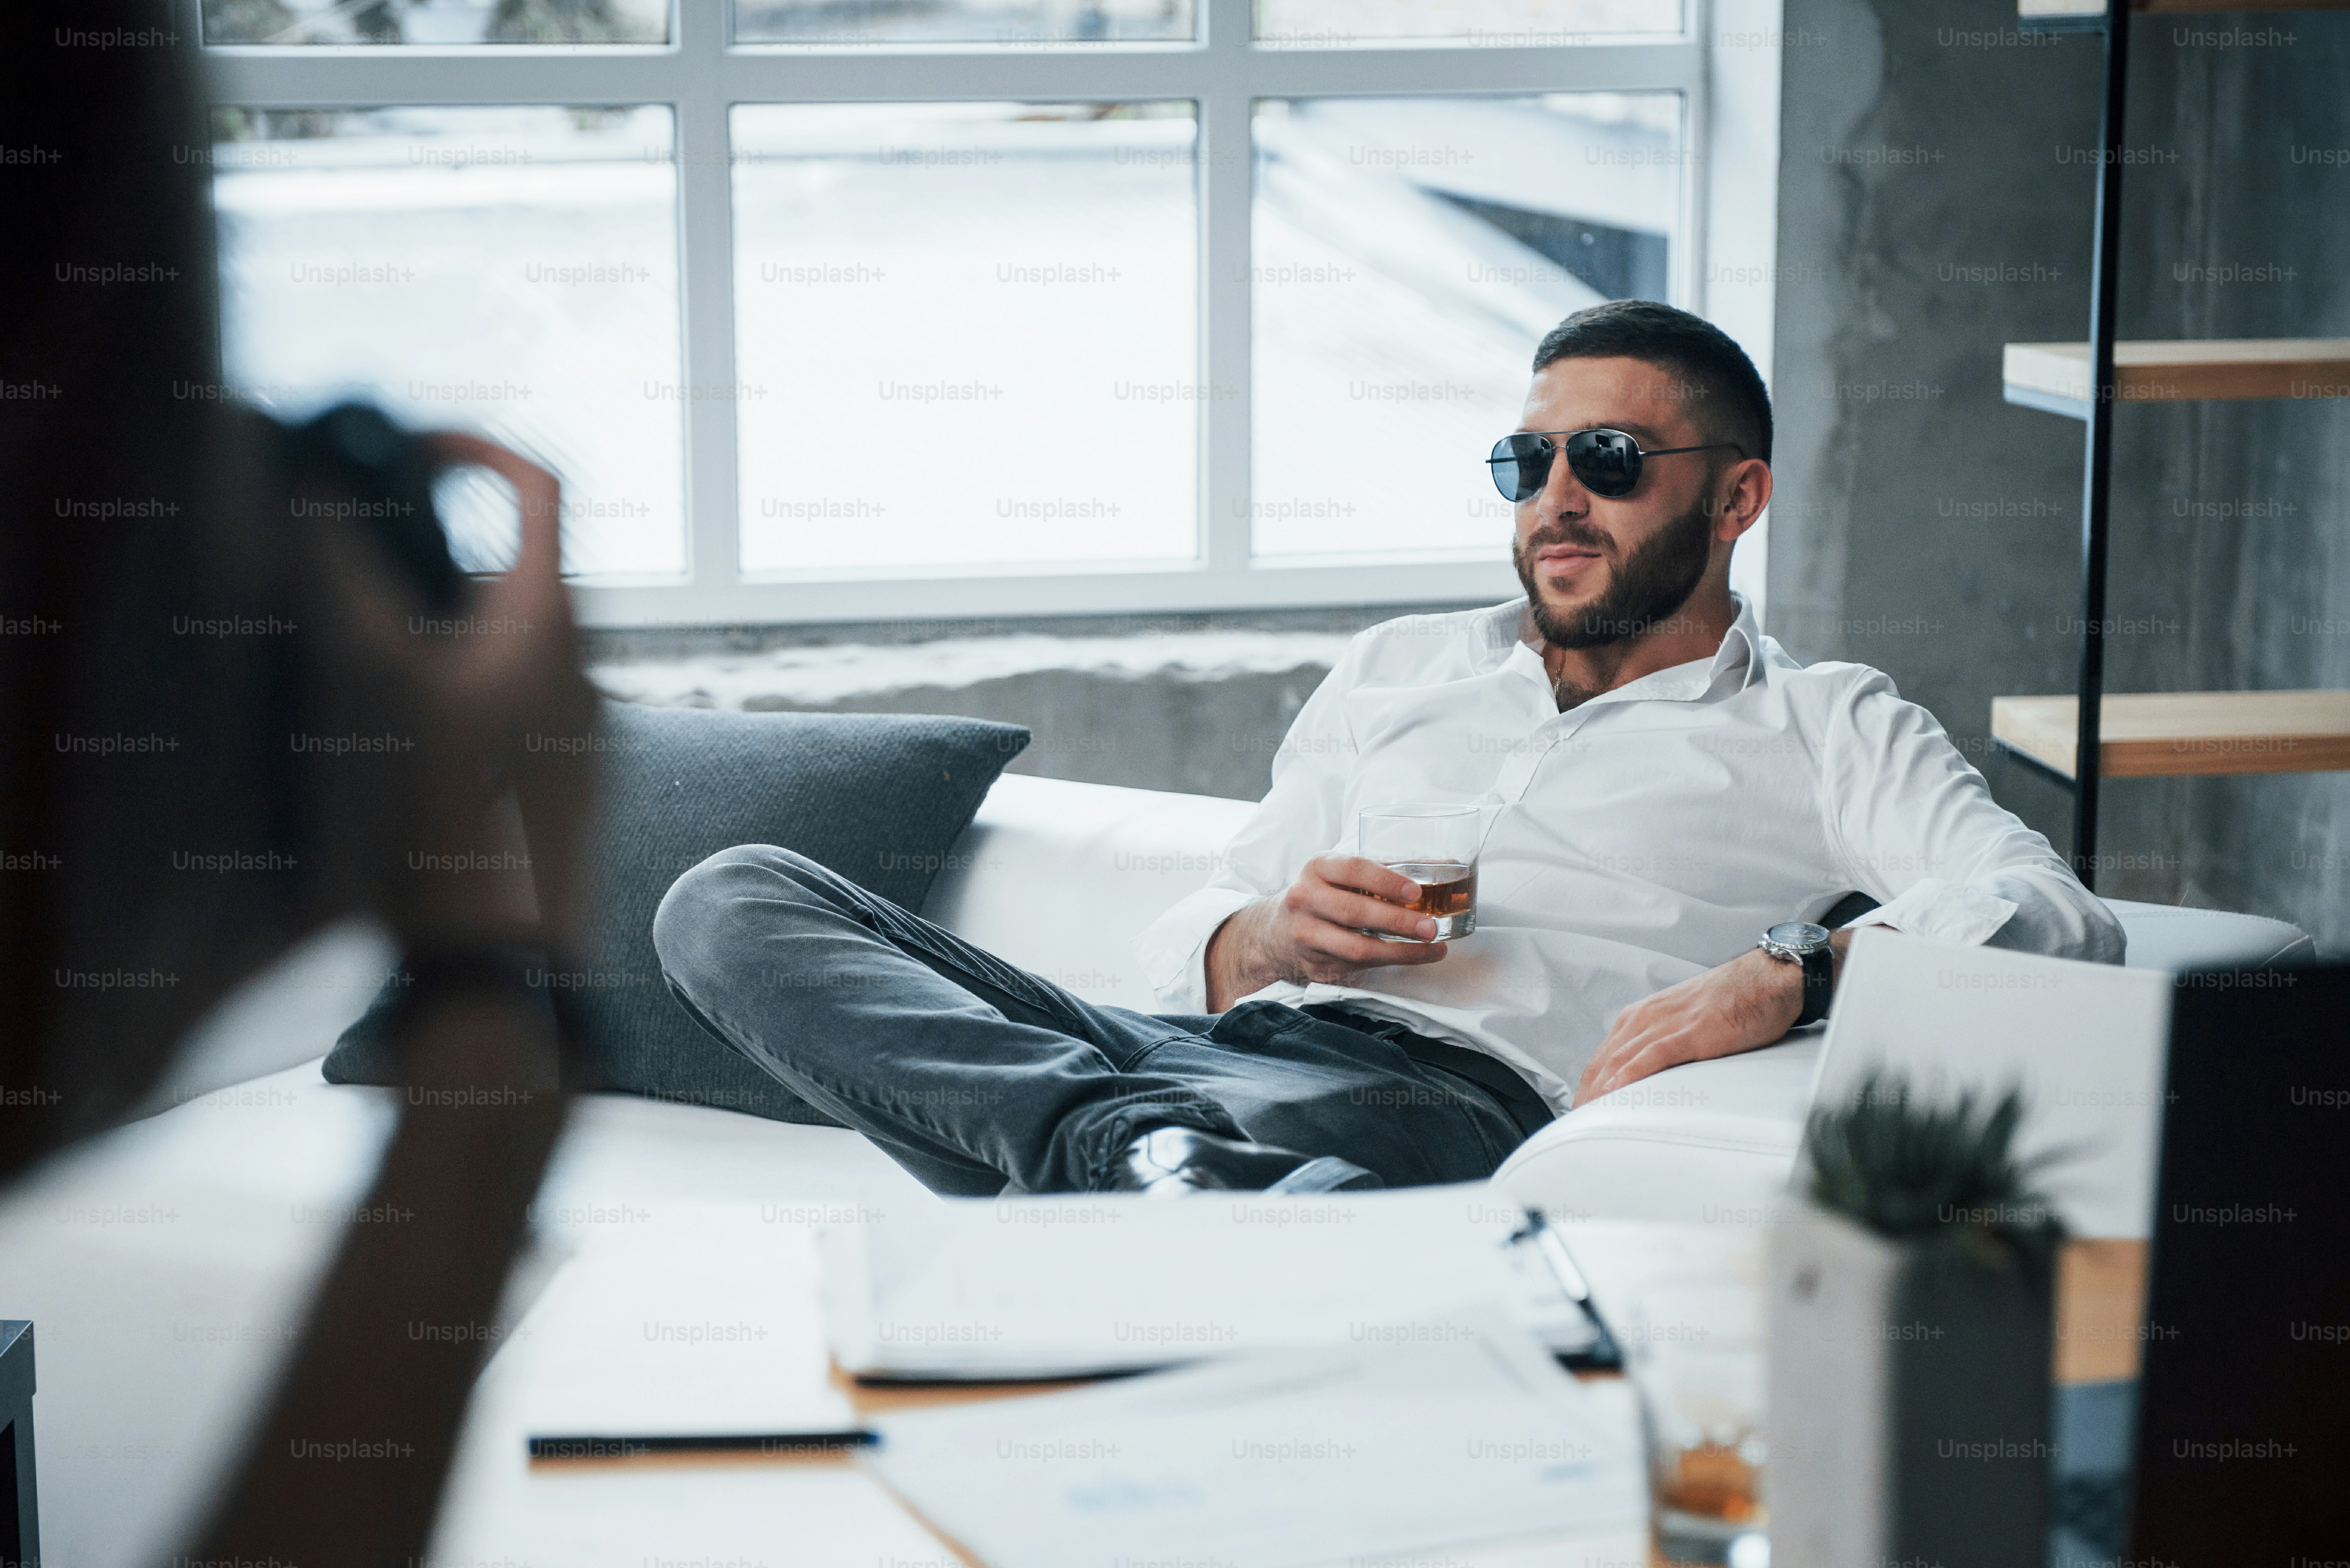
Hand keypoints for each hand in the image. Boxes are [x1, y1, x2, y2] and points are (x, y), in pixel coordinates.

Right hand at [303, 431, 597, 950]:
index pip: (539, 486)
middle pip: (511, 568)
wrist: (494, 960)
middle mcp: (586, 665)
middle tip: (354, 577)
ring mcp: (586, 727)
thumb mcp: (368, 680)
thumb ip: (341, 573)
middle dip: (430, 557)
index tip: (412, 448)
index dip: (475, 447)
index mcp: (553, 623)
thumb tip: (316, 493)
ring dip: (439, 634)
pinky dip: (462, 693)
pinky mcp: (572, 780)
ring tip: (364, 669)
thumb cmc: (435, 822)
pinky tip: (403, 739)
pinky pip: (519, 704)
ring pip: (509, 643)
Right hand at [1205, 854, 1449, 1010]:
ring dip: (1400, 952)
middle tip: (1431, 928)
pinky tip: (1413, 958)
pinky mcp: (1314, 966)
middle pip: (1354, 913)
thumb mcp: (1339, 873)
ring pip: (1356, 949)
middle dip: (1397, 923)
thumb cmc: (1322, 895)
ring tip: (1432, 949)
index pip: (1353, 869)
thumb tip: (1446, 867)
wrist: (1274, 932)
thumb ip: (1381, 872)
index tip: (1416, 893)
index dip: (1386, 881)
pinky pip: (1356, 969)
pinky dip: (1389, 965)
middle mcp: (1305, 900)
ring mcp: (1305, 936)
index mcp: (1317, 869)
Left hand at [1574, 932, 1853, 1103]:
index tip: (1578, 1111)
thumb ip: (1661, 1046)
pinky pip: (1655, 1054)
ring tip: (1586, 1116)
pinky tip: (1617, 1089)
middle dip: (1586, 1094)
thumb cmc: (1731, 1002)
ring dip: (1601, 1089)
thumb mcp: (1684, 1023)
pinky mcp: (1693, 1032)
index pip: (1602, 1057)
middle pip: (1604, 1061)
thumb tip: (1647, 1078)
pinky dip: (1633, 1072)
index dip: (1587, 1085)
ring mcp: (1668, 1023)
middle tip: (1574, 1123)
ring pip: (1622, 1059)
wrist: (1768, 979)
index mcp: (1642, 1016)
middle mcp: (1646, 1017)